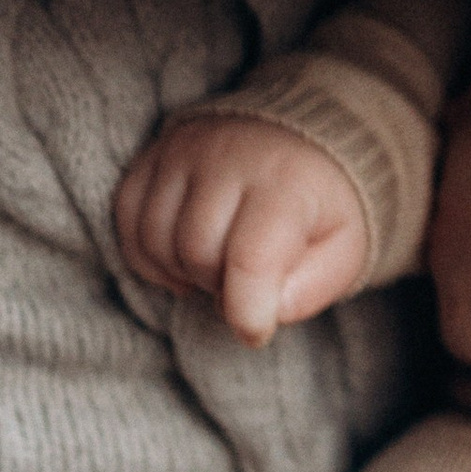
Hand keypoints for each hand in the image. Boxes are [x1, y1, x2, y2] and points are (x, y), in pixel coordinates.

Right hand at [114, 116, 371, 348]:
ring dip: (182, 271)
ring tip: (218, 264)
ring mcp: (184, 151)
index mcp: (286, 181)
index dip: (248, 313)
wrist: (299, 141)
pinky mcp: (152, 156)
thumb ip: (311, 288)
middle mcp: (228, 156)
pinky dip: (148, 254)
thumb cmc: (320, 205)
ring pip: (155, 239)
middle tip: (245, 281)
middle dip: (218, 285)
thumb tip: (264, 311)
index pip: (251, 259)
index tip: (256, 331)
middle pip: (197, 252)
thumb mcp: (344, 249)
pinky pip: (127, 220)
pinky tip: (183, 256)